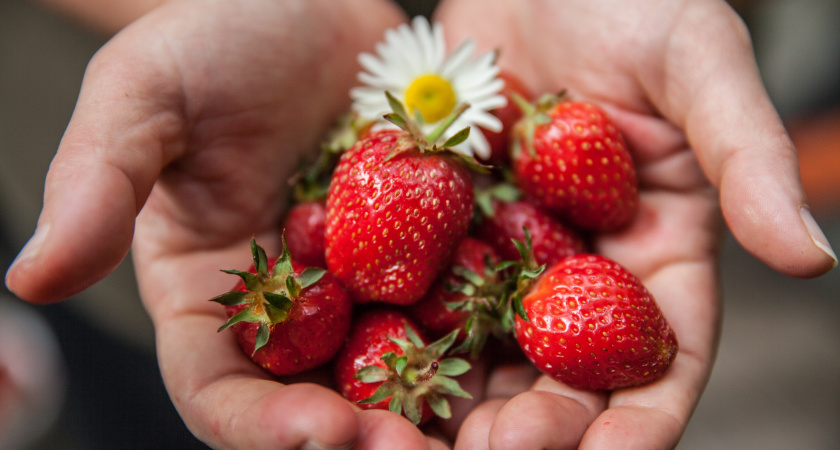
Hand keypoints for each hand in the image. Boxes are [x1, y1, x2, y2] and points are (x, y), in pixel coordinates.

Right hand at [4, 0, 451, 447]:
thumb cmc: (220, 34)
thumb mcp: (145, 93)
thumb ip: (96, 183)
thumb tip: (30, 278)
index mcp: (211, 291)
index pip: (223, 388)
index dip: (266, 427)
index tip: (322, 435)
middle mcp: (291, 304)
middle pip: (323, 400)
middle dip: (369, 437)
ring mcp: (368, 282)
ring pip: (403, 370)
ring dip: (444, 408)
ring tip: (495, 429)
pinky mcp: (433, 249)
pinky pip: (466, 304)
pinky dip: (492, 336)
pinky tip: (530, 353)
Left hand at [434, 0, 836, 447]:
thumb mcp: (699, 61)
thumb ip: (748, 156)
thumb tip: (814, 256)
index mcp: (660, 246)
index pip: (661, 355)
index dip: (640, 419)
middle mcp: (584, 264)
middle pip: (567, 372)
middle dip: (539, 426)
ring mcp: (510, 251)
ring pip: (490, 350)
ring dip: (465, 403)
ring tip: (426, 440)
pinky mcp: (447, 226)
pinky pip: (424, 291)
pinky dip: (406, 335)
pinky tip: (374, 367)